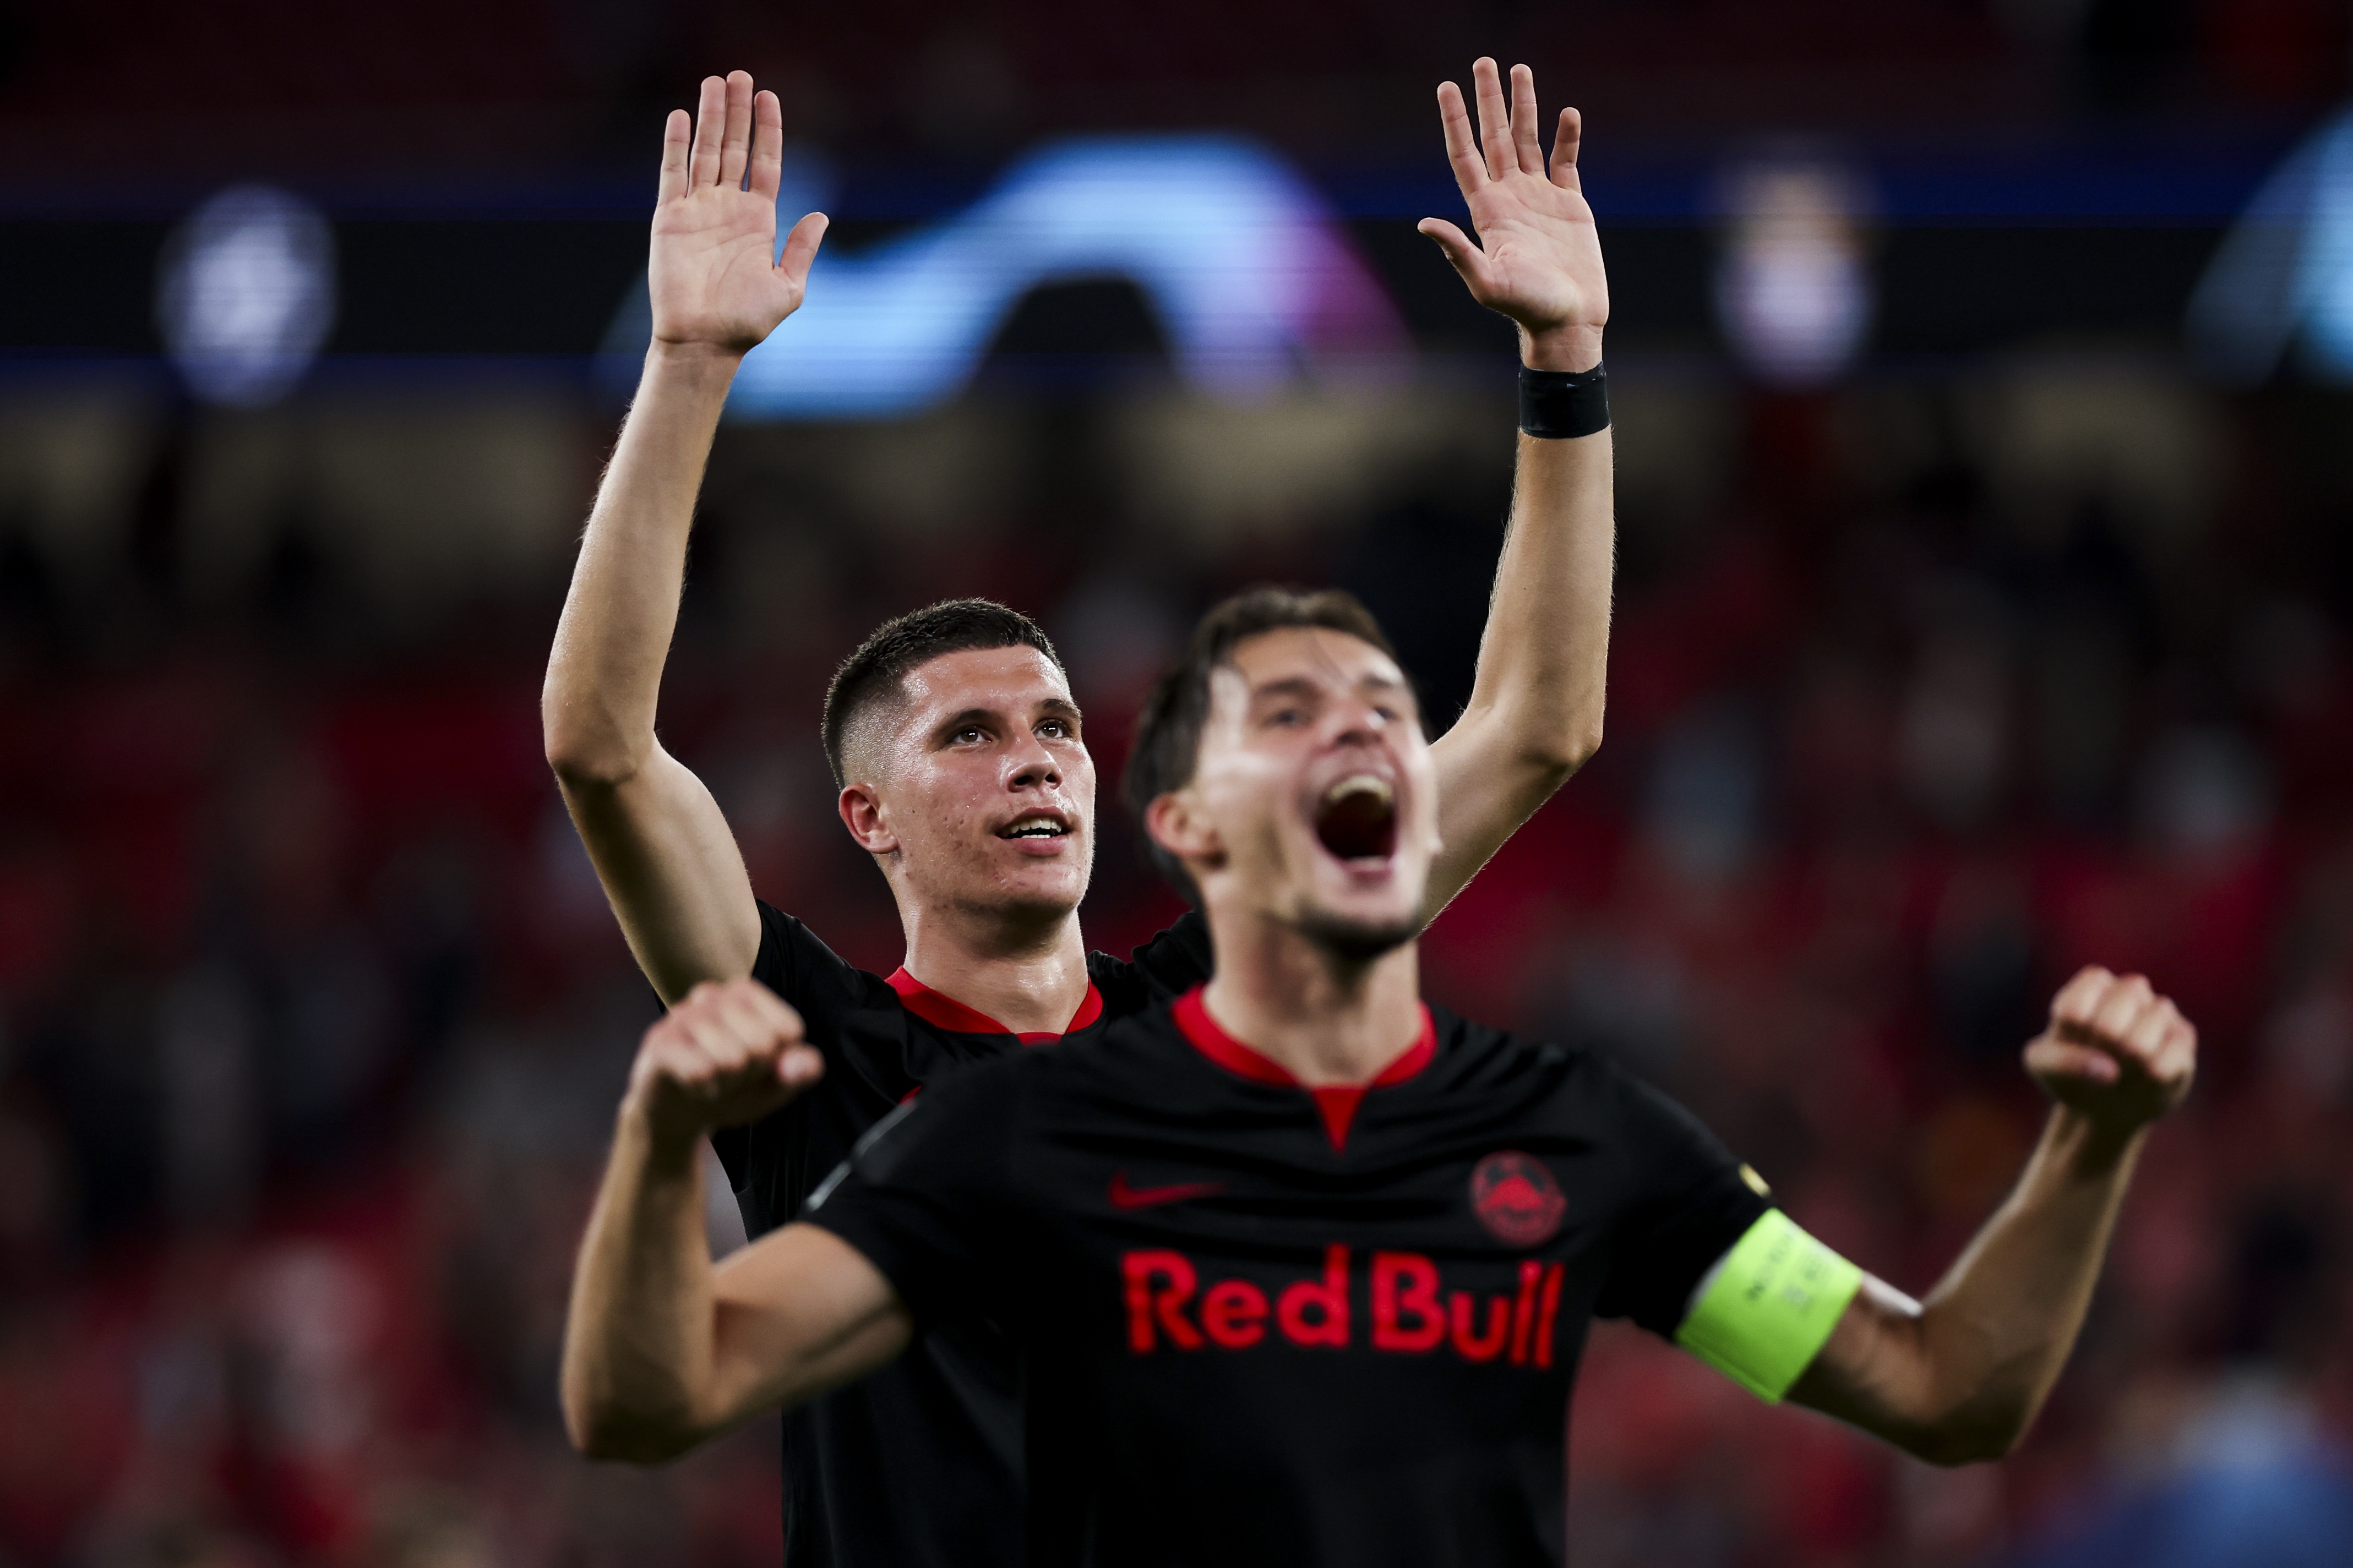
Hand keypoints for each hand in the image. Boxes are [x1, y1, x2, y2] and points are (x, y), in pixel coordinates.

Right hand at [624, 977, 823, 1151]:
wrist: (675, 1112)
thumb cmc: (733, 1087)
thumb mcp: (776, 1082)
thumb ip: (801, 1070)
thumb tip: (796, 1065)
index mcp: (746, 993)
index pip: (788, 1029)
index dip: (778, 1060)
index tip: (758, 1063)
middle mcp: (713, 995)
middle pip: (762, 1044)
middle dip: (752, 1073)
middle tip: (730, 1074)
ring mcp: (682, 1016)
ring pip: (732, 1060)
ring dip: (726, 1084)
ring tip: (711, 1078)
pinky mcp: (660, 1043)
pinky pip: (701, 1072)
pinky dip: (704, 1091)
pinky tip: (692, 1085)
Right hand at [650, 71, 828, 356]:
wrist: (704, 341)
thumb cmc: (747, 322)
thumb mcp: (788, 287)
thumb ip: (801, 249)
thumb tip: (822, 216)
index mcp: (759, 221)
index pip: (766, 163)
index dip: (768, 129)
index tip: (769, 96)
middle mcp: (728, 209)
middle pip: (735, 148)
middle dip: (738, 112)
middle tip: (740, 75)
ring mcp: (698, 210)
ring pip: (705, 152)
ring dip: (710, 117)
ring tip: (715, 82)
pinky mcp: (670, 218)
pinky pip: (673, 173)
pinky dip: (677, 145)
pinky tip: (682, 116)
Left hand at [1418, 59, 1607, 371]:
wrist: (1567, 323)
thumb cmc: (1526, 308)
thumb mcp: (1486, 282)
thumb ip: (1457, 251)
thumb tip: (1423, 223)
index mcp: (1487, 210)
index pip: (1465, 155)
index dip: (1455, 121)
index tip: (1446, 87)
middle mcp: (1510, 197)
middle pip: (1495, 137)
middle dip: (1488, 100)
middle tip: (1484, 62)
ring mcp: (1539, 198)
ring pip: (1530, 139)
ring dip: (1525, 105)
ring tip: (1521, 69)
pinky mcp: (1570, 204)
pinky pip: (1566, 160)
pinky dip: (1567, 136)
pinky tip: (1567, 113)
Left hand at [2024, 967, 2196, 1137]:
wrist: (2103, 1106)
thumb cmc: (2069, 1075)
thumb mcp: (2044, 1067)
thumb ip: (2060, 1060)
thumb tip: (2108, 1070)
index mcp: (2091, 987)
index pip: (2092, 982)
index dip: (2079, 1015)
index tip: (2070, 1037)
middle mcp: (2129, 992)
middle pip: (2128, 992)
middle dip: (2109, 1029)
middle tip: (2101, 1053)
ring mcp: (2159, 1013)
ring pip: (2159, 1012)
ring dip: (2135, 1049)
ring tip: (2123, 1070)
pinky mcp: (2182, 1039)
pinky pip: (2179, 1045)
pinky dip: (2159, 1067)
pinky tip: (2147, 1077)